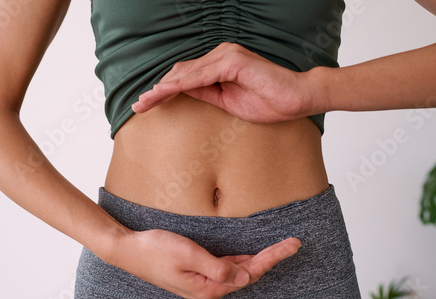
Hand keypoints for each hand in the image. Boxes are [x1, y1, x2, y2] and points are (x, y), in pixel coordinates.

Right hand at [107, 228, 300, 298]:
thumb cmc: (156, 250)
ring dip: (259, 260)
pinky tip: (252, 255)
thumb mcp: (188, 255)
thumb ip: (218, 267)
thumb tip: (245, 277)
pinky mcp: (198, 275)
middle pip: (248, 274)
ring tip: (280, 248)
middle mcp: (209, 291)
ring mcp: (203, 284)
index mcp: (208, 289)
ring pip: (239, 272)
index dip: (272, 258)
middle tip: (292, 243)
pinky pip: (227, 269)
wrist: (129, 250)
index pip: (249, 273)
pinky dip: (242, 261)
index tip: (292, 245)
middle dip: (271, 258)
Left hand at [132, 42, 317, 123]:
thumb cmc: (268, 101)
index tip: (148, 105)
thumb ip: (206, 93)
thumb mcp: (228, 101)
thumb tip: (183, 93)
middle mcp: (221, 55)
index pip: (186, 77)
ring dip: (163, 88)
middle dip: (158, 90)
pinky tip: (165, 94)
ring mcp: (227, 56)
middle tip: (138, 105)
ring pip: (186, 73)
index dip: (165, 91)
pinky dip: (182, 85)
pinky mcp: (233, 61)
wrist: (296, 99)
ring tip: (145, 102)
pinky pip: (202, 75)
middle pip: (181, 72)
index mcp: (220, 64)